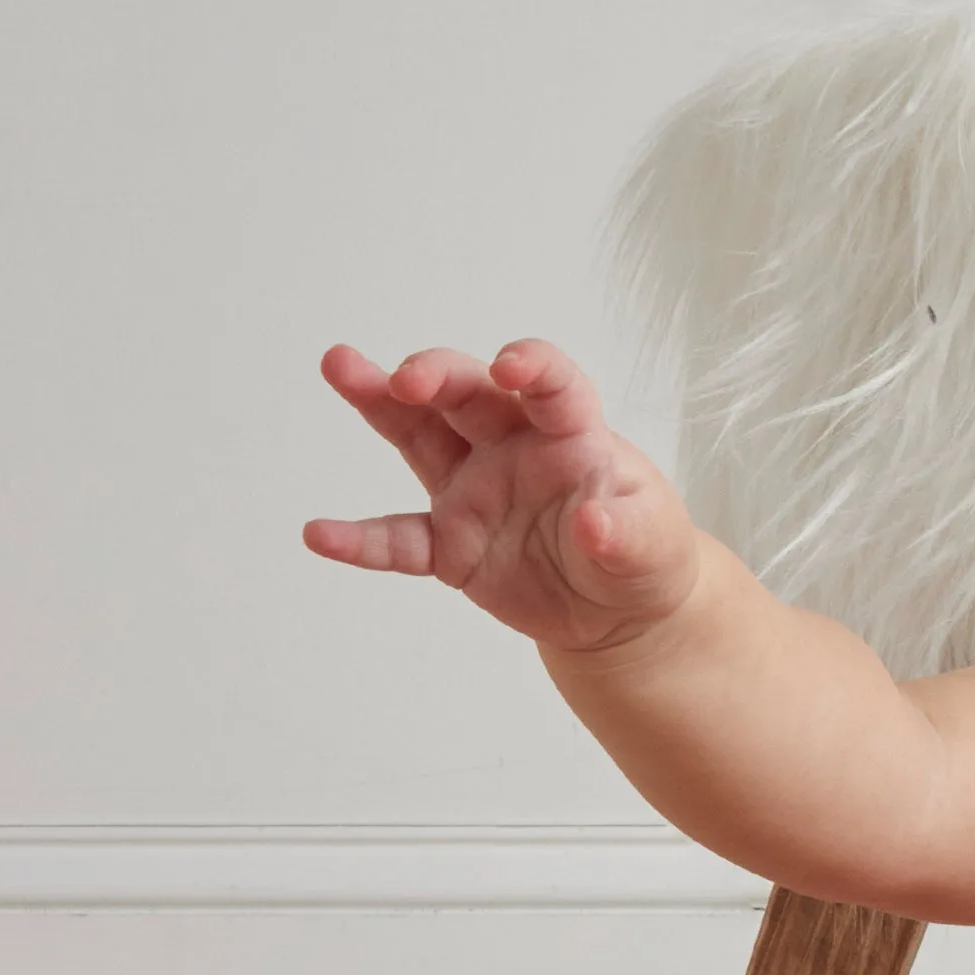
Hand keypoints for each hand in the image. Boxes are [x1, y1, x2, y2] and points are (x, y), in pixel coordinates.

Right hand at [304, 340, 699, 655]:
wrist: (620, 609)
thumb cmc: (644, 551)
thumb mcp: (654, 545)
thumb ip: (628, 532)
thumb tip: (595, 525)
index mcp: (570, 433)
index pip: (550, 385)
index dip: (530, 366)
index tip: (510, 367)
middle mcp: (511, 446)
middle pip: (466, 393)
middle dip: (435, 376)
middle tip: (406, 380)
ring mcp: (473, 489)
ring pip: (417, 435)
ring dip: (378, 402)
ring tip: (339, 366)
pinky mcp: (450, 543)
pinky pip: (398, 539)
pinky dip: (361, 540)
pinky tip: (320, 535)